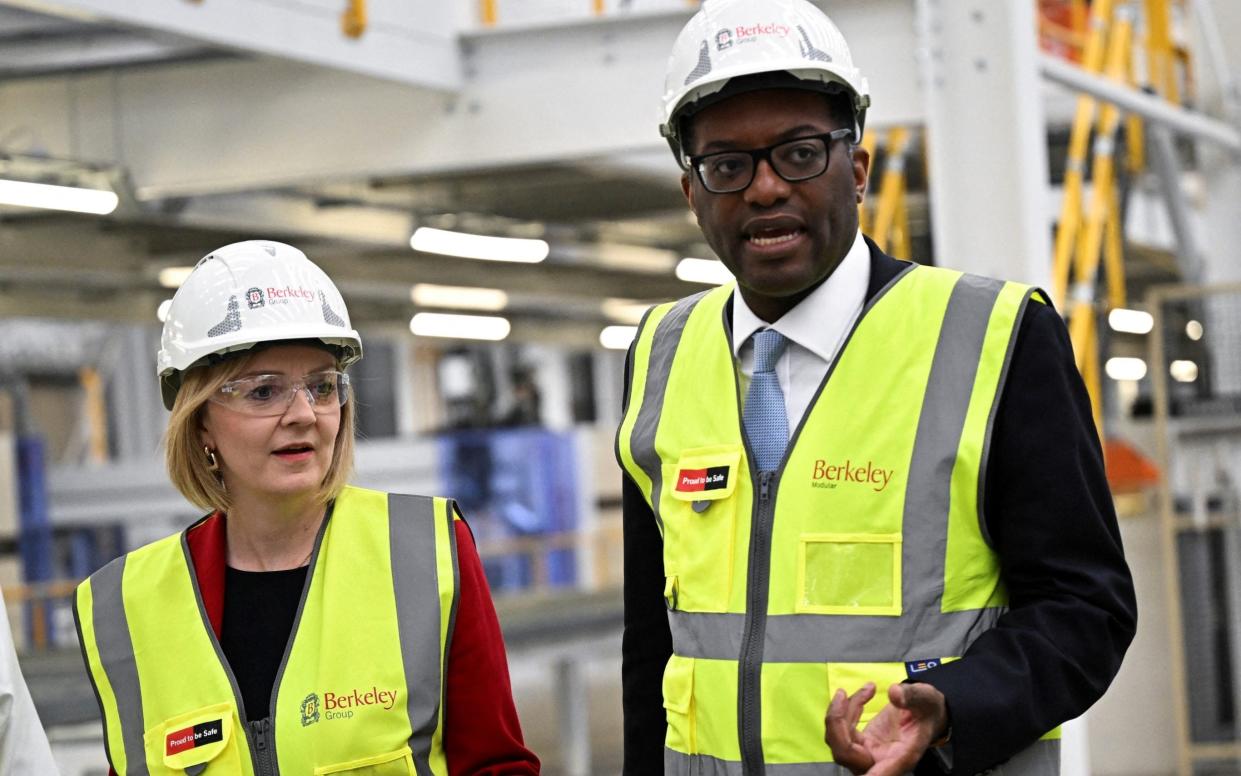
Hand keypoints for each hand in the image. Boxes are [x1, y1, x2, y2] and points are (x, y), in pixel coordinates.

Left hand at [824, 682, 947, 775]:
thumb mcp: (927, 698)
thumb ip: (912, 696)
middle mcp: (881, 760)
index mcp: (901, 757)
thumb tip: (894, 692)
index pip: (878, 775)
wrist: (926, 711)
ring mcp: (868, 752)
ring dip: (840, 711)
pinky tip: (865, 693)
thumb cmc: (929, 709)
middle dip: (836, 723)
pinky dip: (845, 709)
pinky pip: (841, 729)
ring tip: (866, 690)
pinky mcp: (860, 742)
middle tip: (844, 694)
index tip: (861, 772)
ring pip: (838, 740)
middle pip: (845, 754)